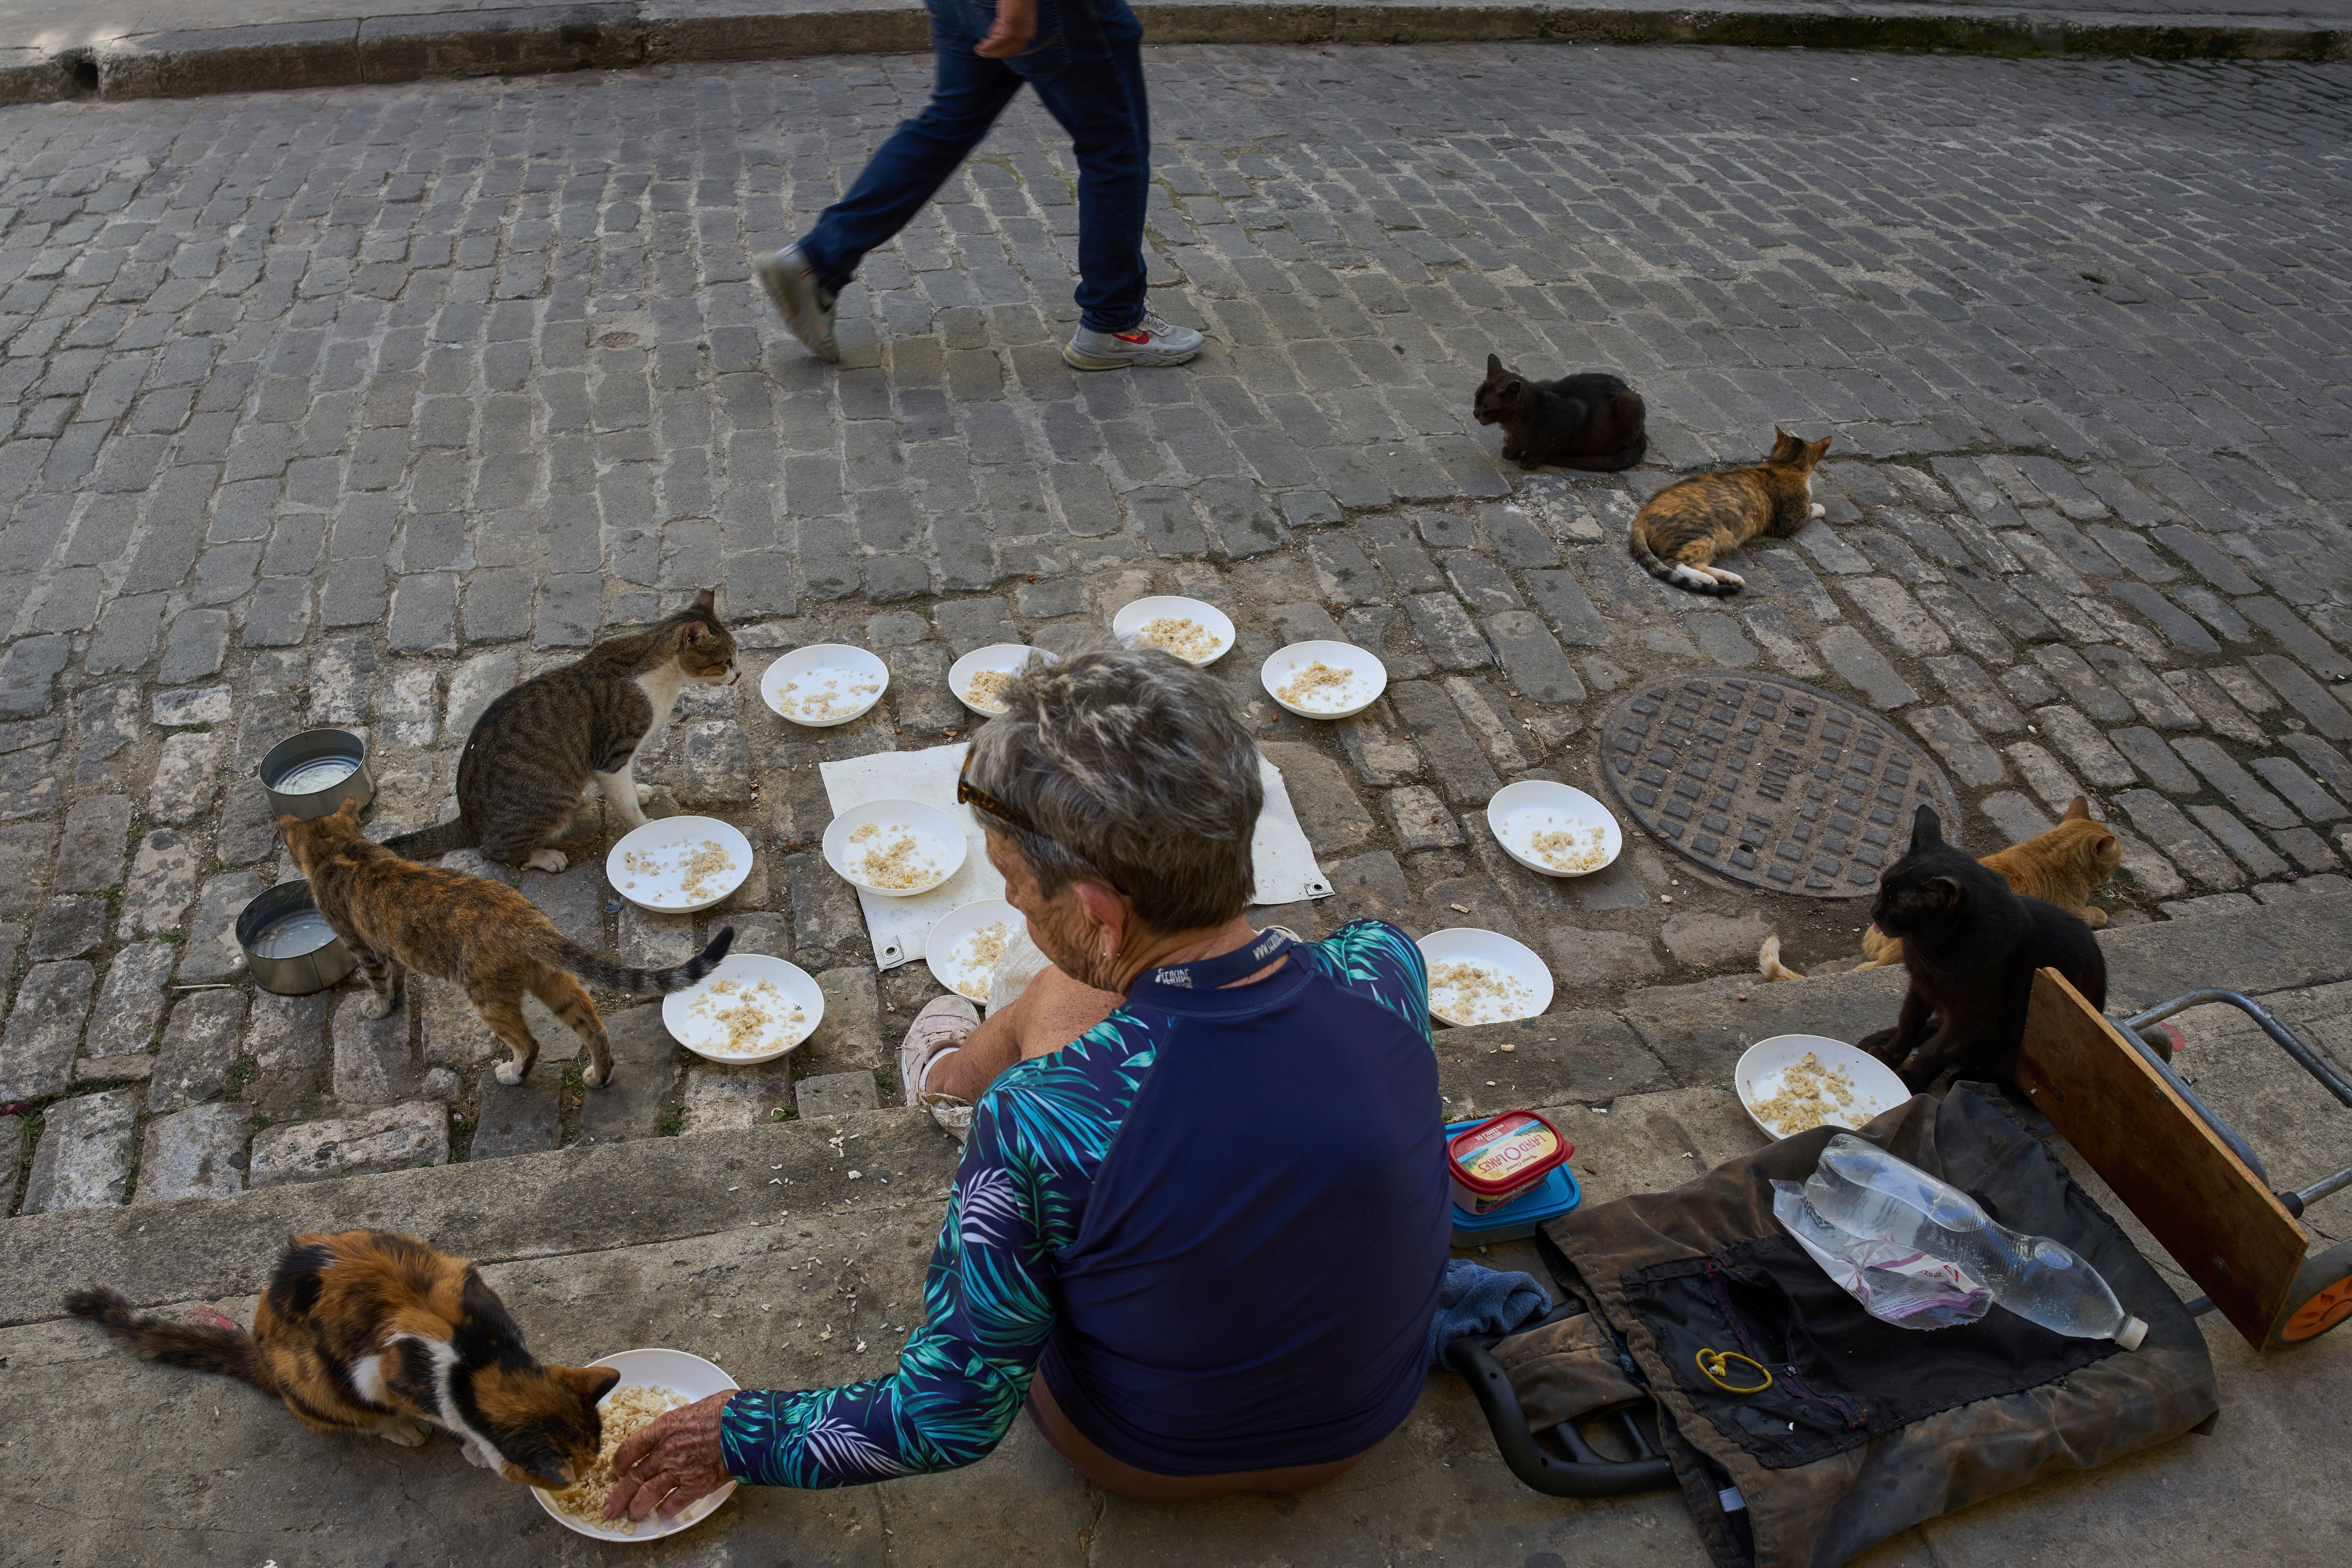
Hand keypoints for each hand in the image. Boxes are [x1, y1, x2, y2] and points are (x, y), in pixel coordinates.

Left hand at [602, 1391, 734, 1523]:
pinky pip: (676, 1502)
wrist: (745, 1425)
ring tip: (633, 1516)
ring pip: (649, 1493)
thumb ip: (679, 1421)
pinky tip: (663, 1514)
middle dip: (619, 1495)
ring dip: (638, 1507)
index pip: (630, 1447)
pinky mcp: (697, 1484)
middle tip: (609, 1509)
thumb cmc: (725, 1410)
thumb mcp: (694, 1407)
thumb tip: (680, 1425)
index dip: (619, 1461)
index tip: (617, 1469)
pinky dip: (667, 1510)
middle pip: (635, 1476)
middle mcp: (666, 1451)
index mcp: (663, 1428)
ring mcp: (680, 1470)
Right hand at [975, 0, 1036, 56]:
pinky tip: (980, 47)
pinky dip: (987, 47)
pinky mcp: (1010, 32)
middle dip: (993, 53)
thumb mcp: (1011, 17)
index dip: (1001, 52)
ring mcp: (1018, 36)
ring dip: (988, 51)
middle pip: (1007, 53)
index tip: (991, 49)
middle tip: (982, 51)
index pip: (1013, 50)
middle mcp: (1024, 38)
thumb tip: (993, 36)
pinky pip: (996, 43)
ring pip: (1001, 50)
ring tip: (978, 49)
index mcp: (1028, 34)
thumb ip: (1005, 26)